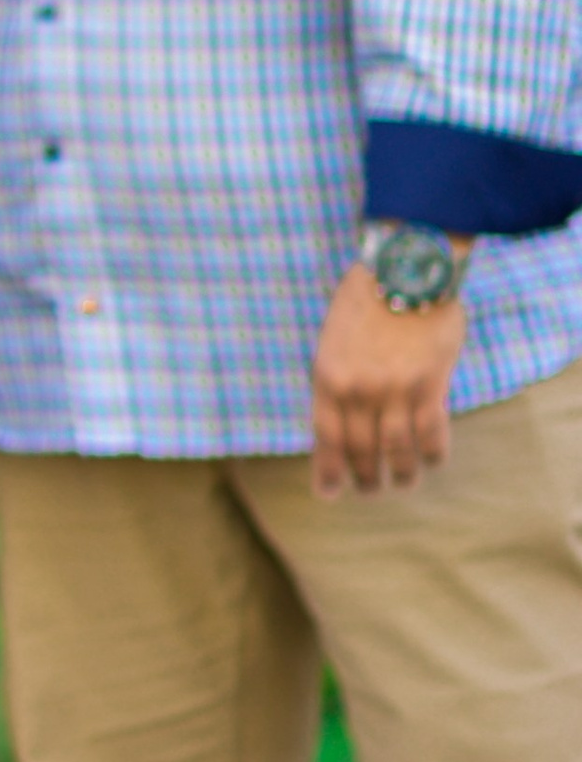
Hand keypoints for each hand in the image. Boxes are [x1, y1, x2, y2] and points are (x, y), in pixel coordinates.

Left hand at [309, 262, 466, 494]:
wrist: (403, 268)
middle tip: (370, 491)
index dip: (328, 470)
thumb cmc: (365, 299)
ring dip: (401, 473)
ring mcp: (395, 389)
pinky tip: (434, 461)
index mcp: (328, 377)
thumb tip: (343, 417)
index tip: (329, 493)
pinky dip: (433, 452)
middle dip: (365, 477)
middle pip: (361, 449)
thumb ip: (337, 378)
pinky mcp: (430, 383)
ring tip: (404, 484)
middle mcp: (358, 390)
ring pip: (396, 448)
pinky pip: (432, 431)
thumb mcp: (333, 339)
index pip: (326, 437)